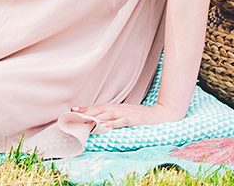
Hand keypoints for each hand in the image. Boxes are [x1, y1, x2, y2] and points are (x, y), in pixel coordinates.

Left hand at [70, 102, 185, 129]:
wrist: (160, 114)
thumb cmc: (141, 116)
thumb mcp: (125, 114)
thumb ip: (114, 116)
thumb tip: (101, 120)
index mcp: (116, 107)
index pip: (98, 107)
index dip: (86, 108)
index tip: (73, 110)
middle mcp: (119, 108)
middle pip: (100, 110)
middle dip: (87, 112)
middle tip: (75, 114)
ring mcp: (126, 113)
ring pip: (108, 114)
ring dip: (96, 116)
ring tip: (86, 119)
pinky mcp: (134, 119)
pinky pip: (121, 121)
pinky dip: (113, 123)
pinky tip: (106, 126)